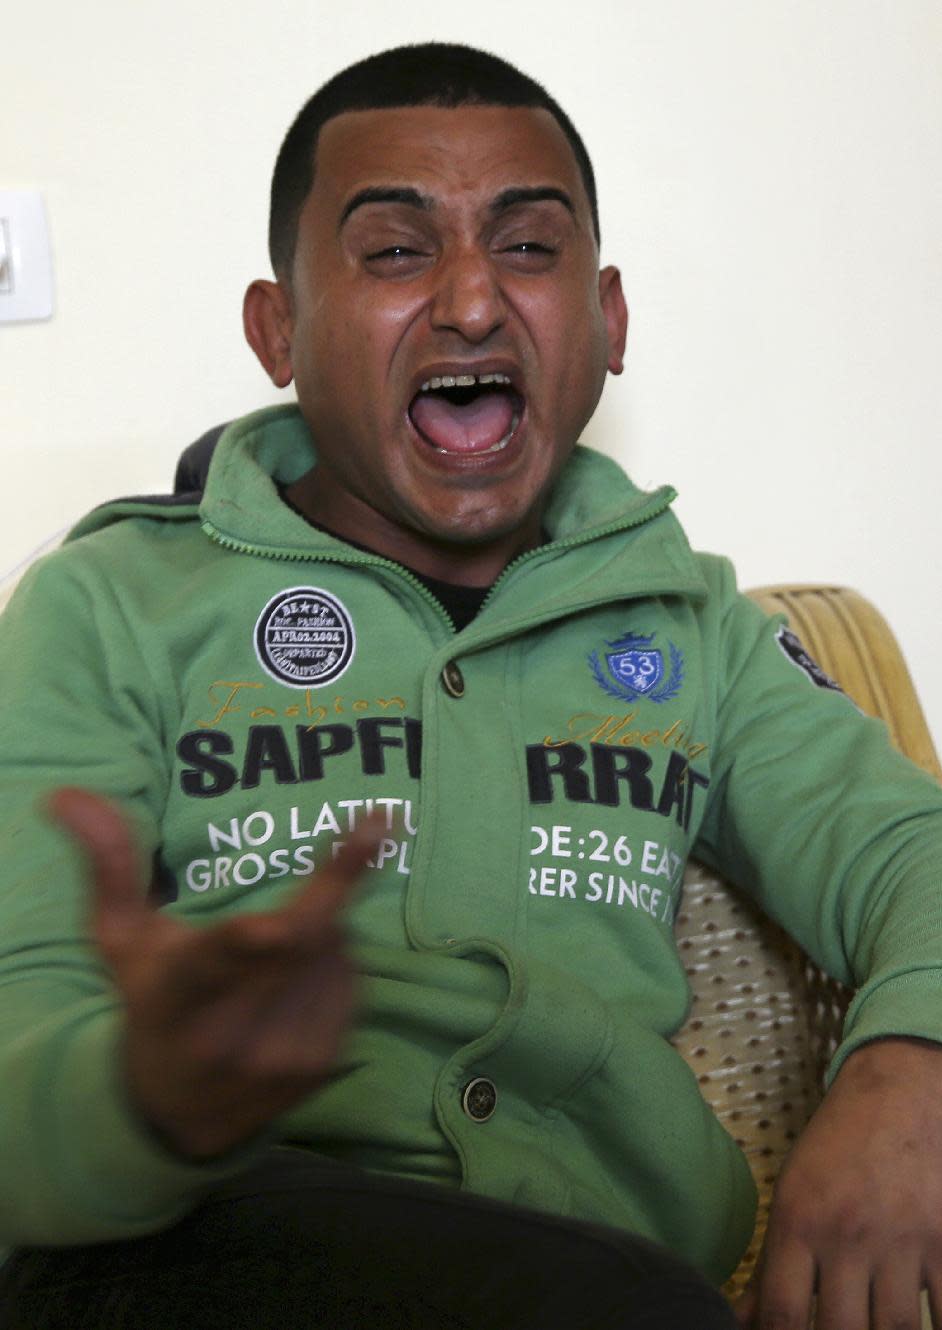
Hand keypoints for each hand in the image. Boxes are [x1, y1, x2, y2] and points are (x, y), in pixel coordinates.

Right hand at [50, 787, 379, 1159]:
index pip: (224, 955)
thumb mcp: (121, 941)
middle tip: (374, 822)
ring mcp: (281, 1055)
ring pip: (334, 953)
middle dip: (337, 881)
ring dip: (327, 927)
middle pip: (303, 941)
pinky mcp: (320, 1065)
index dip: (253, 938)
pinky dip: (337, 962)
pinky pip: (352, 983)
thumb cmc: (151, 1003)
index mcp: (179, 992)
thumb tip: (67, 795)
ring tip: (283, 941)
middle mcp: (231, 1031)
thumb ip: (109, 864)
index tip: (278, 919)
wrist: (179, 1116)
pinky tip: (299, 975)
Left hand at [734, 1037, 941, 1328]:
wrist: (898, 1092)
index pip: (784, 1313)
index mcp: (799, 1221)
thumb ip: (772, 1263)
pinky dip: (938, 1322)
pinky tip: (921, 1321)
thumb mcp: (792, 1193)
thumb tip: (743, 1319)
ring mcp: (901, 1241)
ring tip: (873, 1327)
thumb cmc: (836, 1147)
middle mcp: (847, 1235)